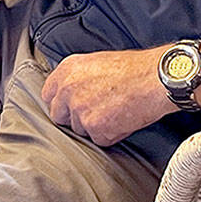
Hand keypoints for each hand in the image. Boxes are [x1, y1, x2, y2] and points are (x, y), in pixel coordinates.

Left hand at [41, 49, 173, 146]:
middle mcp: (67, 90)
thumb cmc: (132, 68)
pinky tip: (122, 119)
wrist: (153, 79)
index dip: (61, 103)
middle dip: (74, 118)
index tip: (69, 106)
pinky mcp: (94, 128)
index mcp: (66, 70)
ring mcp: (79, 110)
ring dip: (94, 126)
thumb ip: (76, 78)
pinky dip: (110, 135)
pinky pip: (98, 139)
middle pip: (59, 116)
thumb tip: (69, 93)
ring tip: (115, 111)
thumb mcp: (95, 62)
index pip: (48, 95)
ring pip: (79, 130)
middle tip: (95, 112)